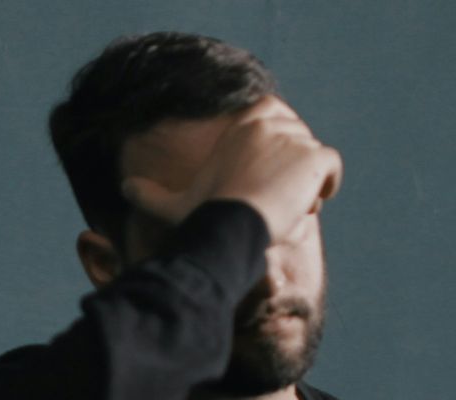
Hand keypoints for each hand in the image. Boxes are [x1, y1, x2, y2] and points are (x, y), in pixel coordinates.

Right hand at [121, 96, 342, 245]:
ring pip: (313, 157)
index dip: (275, 147)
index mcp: (243, 123)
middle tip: (276, 200)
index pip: (275, 118)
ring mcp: (294, 137)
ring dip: (306, 182)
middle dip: (292, 167)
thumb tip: (123, 188)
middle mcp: (270, 121)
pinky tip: (308, 204)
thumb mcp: (174, 203)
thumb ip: (150, 194)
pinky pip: (332, 167)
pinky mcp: (314, 156)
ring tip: (288, 209)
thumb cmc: (203, 215)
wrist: (231, 224)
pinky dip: (327, 185)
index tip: (266, 176)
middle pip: (297, 140)